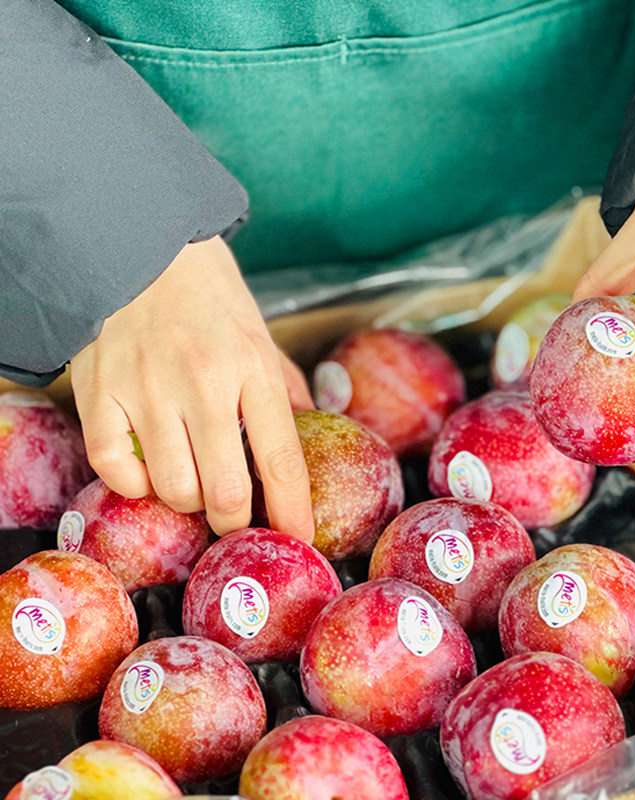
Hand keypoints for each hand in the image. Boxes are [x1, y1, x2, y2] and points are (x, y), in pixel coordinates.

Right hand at [70, 236, 315, 539]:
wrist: (142, 244)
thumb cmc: (210, 294)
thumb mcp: (261, 335)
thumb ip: (284, 388)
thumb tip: (307, 428)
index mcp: (252, 368)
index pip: (281, 461)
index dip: (292, 512)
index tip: (298, 538)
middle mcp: (202, 382)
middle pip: (225, 492)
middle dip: (235, 521)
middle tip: (235, 514)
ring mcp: (146, 388)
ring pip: (173, 489)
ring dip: (187, 499)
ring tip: (192, 479)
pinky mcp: (98, 390)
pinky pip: (116, 468)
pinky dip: (135, 483)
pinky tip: (148, 467)